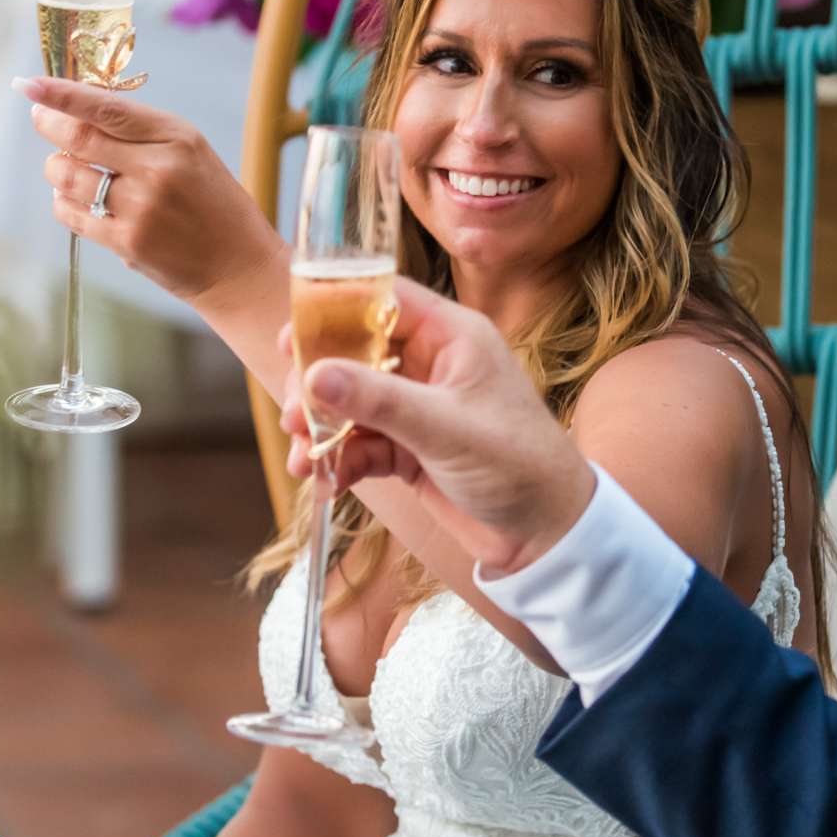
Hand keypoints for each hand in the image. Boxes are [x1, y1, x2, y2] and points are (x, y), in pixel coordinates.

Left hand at [21, 75, 277, 306]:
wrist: (239, 266)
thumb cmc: (213, 204)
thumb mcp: (190, 152)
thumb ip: (140, 131)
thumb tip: (76, 110)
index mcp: (176, 137)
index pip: (105, 107)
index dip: (61, 94)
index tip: (28, 84)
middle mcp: (157, 168)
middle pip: (78, 138)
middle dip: (48, 124)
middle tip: (39, 117)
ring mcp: (140, 207)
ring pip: (66, 176)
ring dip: (56, 169)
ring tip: (67, 169)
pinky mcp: (127, 242)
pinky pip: (71, 213)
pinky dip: (63, 203)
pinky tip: (77, 202)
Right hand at [279, 278, 595, 574]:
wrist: (546, 535)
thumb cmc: (518, 467)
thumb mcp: (447, 429)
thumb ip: (380, 400)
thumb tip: (314, 373)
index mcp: (452, 336)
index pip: (381, 300)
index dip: (331, 312)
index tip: (290, 338)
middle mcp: (431, 363)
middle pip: (353, 352)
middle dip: (316, 384)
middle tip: (292, 414)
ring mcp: (417, 406)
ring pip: (349, 402)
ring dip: (320, 428)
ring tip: (302, 459)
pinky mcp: (408, 447)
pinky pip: (359, 442)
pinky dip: (337, 460)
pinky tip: (325, 484)